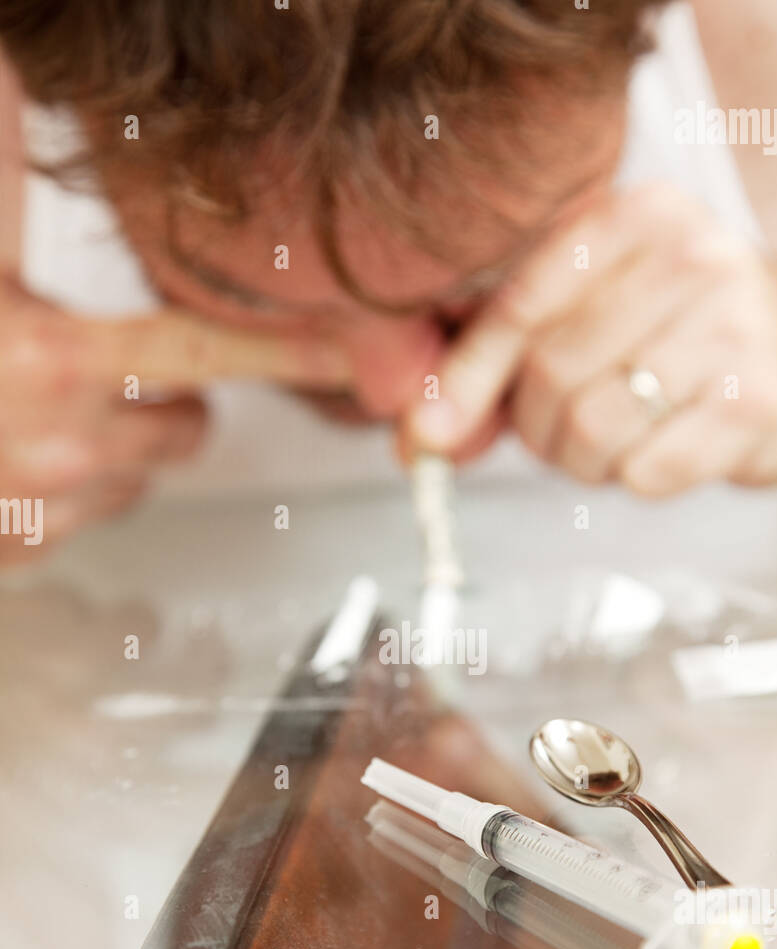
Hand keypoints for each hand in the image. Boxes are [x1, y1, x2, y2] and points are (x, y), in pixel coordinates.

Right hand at [0, 275, 350, 561]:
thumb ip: (42, 246)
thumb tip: (78, 171)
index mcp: (54, 360)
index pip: (203, 350)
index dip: (284, 351)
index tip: (346, 350)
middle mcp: (65, 441)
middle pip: (188, 428)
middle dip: (179, 403)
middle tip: (132, 379)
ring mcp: (51, 505)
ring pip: (140, 477)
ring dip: (120, 448)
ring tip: (46, 415)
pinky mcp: (29, 550)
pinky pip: (90, 514)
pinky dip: (73, 486)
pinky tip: (20, 455)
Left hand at [405, 183, 776, 492]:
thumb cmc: (691, 336)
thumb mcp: (603, 307)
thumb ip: (510, 353)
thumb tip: (422, 430)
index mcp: (638, 217)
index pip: (522, 303)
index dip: (467, 377)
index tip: (430, 430)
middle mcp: (689, 259)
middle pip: (551, 375)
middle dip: (537, 428)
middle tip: (560, 432)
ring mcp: (731, 329)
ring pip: (592, 430)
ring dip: (583, 461)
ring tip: (612, 442)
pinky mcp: (756, 404)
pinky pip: (644, 472)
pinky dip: (636, 478)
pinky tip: (661, 451)